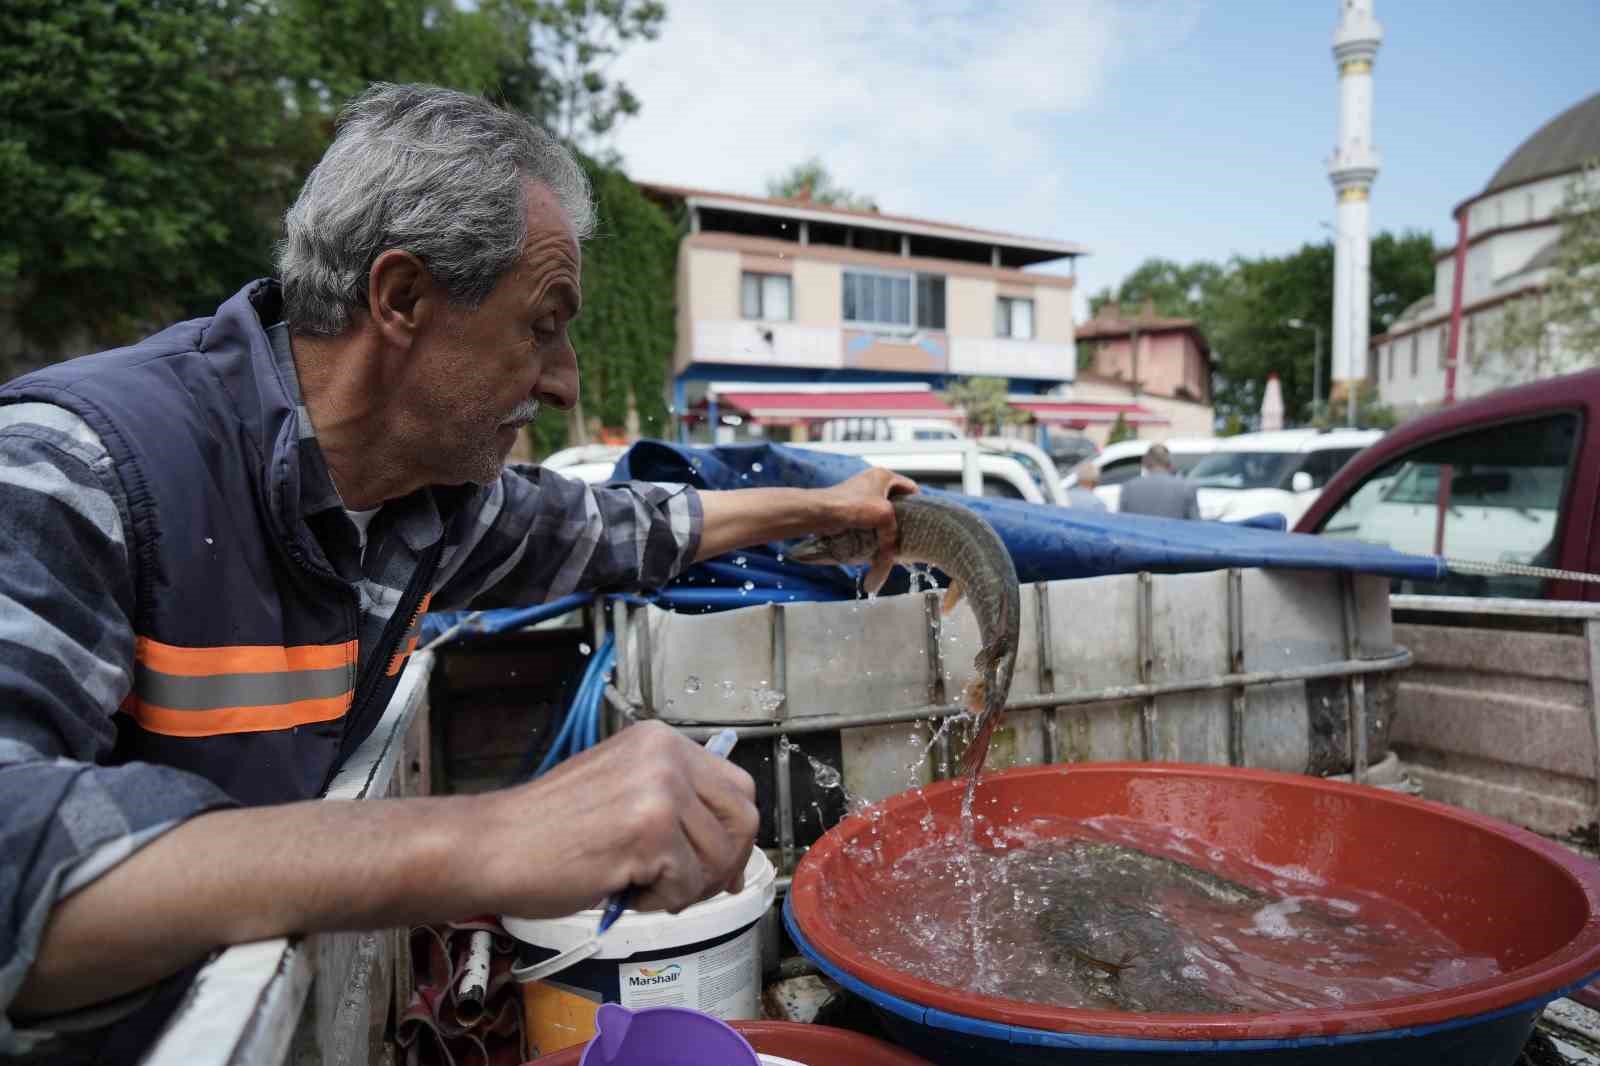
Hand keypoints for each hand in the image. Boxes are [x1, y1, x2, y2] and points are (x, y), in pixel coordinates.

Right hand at [477, 721, 758, 917]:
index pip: (738, 786)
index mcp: (660, 741)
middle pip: (743, 818)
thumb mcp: (621, 789)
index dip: (733, 833)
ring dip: (685, 886)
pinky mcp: (649, 830)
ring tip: (639, 881)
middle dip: (723, 863)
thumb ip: (675, 804)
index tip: (716, 862)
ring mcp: (660, 790)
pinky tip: (624, 887)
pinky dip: (660, 902)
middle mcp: (666, 755)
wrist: (493, 845)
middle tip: (685, 885)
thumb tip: (731, 849)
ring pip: (719, 857)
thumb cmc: (546, 828)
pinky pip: (688, 884)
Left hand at [816, 468, 916, 592]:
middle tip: (907, 535)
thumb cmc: (852, 506)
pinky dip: (874, 532)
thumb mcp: (884, 516)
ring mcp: (862, 495)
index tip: (921, 522)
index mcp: (884, 476)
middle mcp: (873, 483)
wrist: (819, 513)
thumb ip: (894, 534)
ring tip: (893, 542)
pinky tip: (878, 544)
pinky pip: (870, 521)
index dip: (918, 505)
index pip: (911, 488)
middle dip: (902, 520)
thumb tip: (892, 555)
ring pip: (883, 514)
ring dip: (887, 528)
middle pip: (897, 503)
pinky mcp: (852, 509)